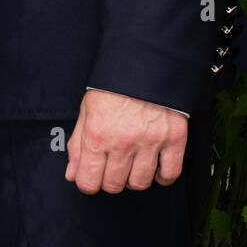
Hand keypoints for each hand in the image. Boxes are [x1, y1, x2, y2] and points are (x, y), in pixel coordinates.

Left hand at [64, 89, 187, 193]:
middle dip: (111, 180)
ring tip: (133, 164)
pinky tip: (156, 168)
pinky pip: (170, 173)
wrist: (147, 60)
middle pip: (114, 185)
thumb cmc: (114, 85)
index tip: (93, 176)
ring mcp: (150, 141)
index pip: (88, 183)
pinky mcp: (174, 138)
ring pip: (140, 183)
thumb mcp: (87, 110)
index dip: (89, 183)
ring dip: (134, 179)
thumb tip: (73, 174)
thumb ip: (78, 145)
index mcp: (97, 135)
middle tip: (114, 166)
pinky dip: (163, 177)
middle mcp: (122, 142)